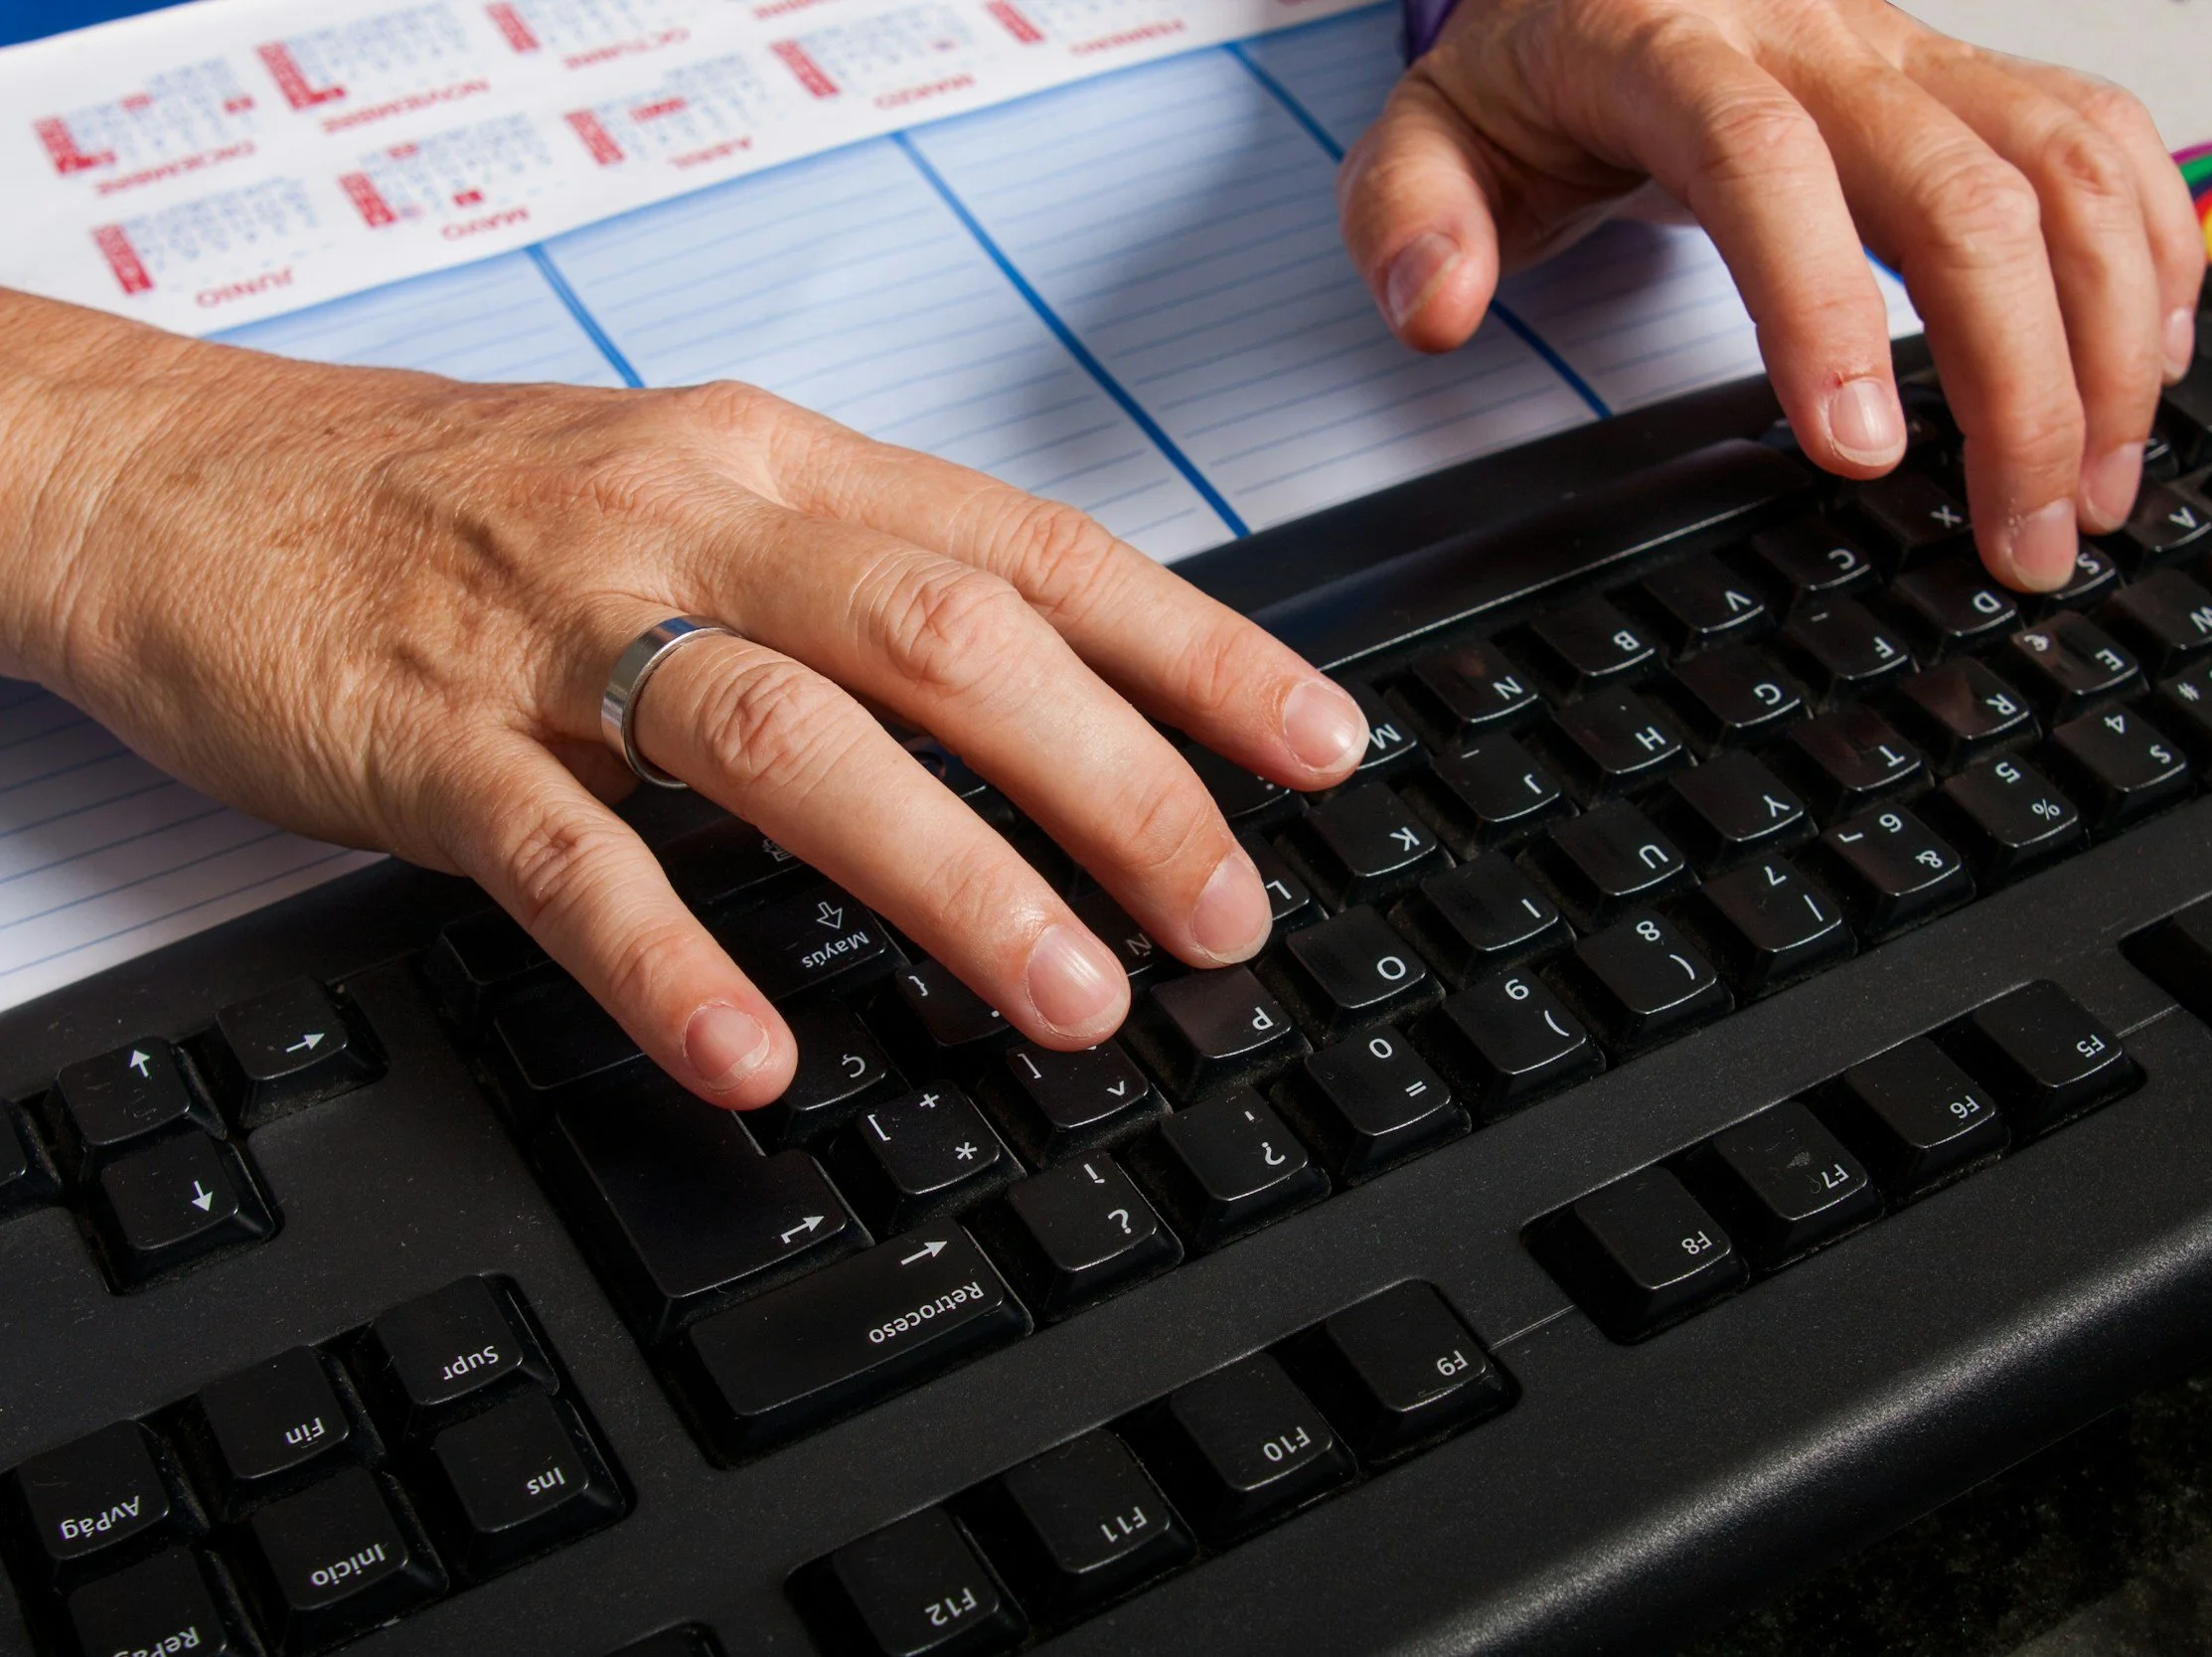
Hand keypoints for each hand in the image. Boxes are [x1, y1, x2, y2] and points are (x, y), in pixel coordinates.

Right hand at [0, 291, 1366, 1106]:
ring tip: (1071, 997)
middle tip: (1220, 914)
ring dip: (953, 875)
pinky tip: (756, 1053)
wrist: (180, 477)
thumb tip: (1054, 700)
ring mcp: (560, 631)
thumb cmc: (462, 502)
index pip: (1035, 548)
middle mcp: (695, 527)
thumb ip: (855, 584)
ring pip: (790, 738)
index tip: (1317, 745)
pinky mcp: (428, 737)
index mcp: (778, 469)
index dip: (1196, 649)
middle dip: (1114, 782)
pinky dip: (674, 958)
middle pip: (948, 638)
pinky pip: (567, 856)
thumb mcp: (689, 496)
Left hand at [1340, 0, 2206, 590]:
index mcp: (1671, 48)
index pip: (1763, 164)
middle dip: (2020, 380)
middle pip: (1964, 189)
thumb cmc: (1534, 72)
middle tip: (2020, 539)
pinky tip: (2148, 370)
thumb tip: (1437, 305)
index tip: (1862, 452)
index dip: (1823, 306)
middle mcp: (1820, 42)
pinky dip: (2153, 254)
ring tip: (2096, 492)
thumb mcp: (1427, 131)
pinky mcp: (1974, 79)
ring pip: (2069, 167)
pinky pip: (2107, 140)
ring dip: (2109, 338)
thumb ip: (1408, 216)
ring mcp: (1916, 55)